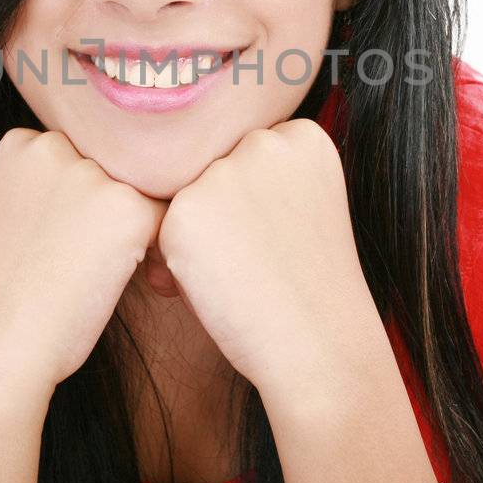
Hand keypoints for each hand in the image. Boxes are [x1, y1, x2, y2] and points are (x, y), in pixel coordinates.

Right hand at [0, 128, 167, 396]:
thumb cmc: (8, 295)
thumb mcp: (16, 214)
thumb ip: (57, 184)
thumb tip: (121, 180)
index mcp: (20, 143)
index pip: (82, 156)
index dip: (82, 202)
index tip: (60, 241)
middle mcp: (54, 145)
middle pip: (113, 168)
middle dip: (110, 211)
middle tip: (81, 261)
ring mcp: (90, 174)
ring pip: (142, 191)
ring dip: (135, 229)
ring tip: (99, 272)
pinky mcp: (127, 208)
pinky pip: (166, 219)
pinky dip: (156, 253)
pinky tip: (126, 281)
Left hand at [154, 118, 384, 402]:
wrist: (320, 346)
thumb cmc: (310, 286)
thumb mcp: (304, 205)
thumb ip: (260, 174)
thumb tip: (181, 169)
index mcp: (303, 136)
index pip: (249, 157)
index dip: (256, 206)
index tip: (286, 239)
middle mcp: (262, 142)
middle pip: (214, 172)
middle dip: (223, 217)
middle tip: (264, 263)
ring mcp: (222, 173)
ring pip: (186, 200)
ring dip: (198, 238)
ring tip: (244, 276)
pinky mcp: (184, 212)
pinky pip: (162, 232)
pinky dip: (180, 265)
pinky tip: (221, 288)